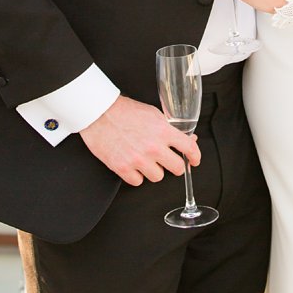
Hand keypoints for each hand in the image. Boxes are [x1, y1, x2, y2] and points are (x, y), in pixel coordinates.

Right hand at [79, 95, 199, 185]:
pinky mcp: (122, 168)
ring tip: (144, 159)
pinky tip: (132, 164)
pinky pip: (138, 182)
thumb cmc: (123, 110)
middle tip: (167, 160)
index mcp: (162, 131)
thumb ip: (170, 128)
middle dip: (174, 164)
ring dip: (153, 170)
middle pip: (177, 168)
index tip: (194, 160)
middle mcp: (153, 147)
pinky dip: (135, 175)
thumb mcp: (152, 113)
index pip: (189, 148)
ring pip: (158, 177)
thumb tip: (187, 139)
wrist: (97, 112)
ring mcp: (138, 159)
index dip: (195, 157)